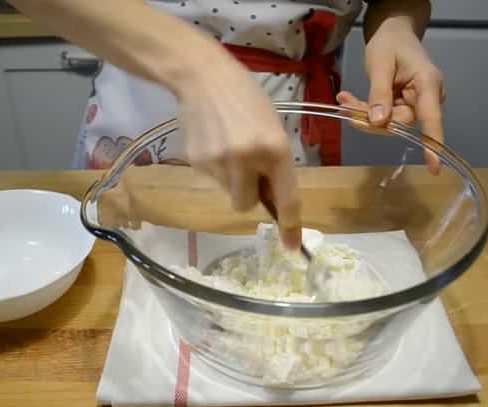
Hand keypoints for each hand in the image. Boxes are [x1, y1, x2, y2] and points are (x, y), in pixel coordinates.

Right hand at [175, 51, 301, 248]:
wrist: (202, 77)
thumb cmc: (246, 99)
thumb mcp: (272, 127)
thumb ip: (274, 163)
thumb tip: (271, 199)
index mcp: (274, 149)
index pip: (286, 199)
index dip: (290, 227)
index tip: (292, 248)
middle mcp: (247, 160)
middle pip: (247, 205)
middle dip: (249, 194)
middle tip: (247, 169)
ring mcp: (218, 163)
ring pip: (228, 192)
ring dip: (231, 179)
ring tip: (228, 145)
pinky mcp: (196, 162)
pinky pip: (211, 179)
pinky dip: (215, 167)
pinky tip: (212, 141)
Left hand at [342, 13, 444, 174]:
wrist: (393, 32)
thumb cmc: (390, 43)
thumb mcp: (381, 65)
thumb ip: (380, 94)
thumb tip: (378, 123)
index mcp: (428, 85)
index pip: (432, 119)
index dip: (432, 144)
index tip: (434, 166)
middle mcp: (426, 97)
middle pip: (400, 123)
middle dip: (371, 118)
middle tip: (346, 104)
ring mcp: (414, 103)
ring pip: (388, 121)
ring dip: (364, 113)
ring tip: (344, 98)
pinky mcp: (402, 105)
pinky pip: (383, 115)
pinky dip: (365, 109)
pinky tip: (348, 98)